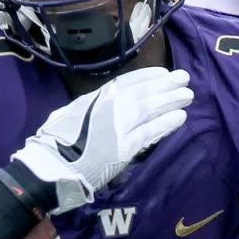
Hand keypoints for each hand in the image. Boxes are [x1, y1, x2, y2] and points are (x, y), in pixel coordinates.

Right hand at [12, 67, 191, 213]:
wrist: (50, 164)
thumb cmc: (53, 142)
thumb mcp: (66, 114)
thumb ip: (85, 108)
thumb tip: (96, 105)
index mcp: (94, 98)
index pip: (127, 82)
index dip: (147, 77)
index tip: (163, 74)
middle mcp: (108, 107)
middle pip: (143, 93)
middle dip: (165, 85)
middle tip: (184, 79)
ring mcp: (117, 126)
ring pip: (150, 109)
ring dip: (171, 101)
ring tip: (188, 95)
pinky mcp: (124, 147)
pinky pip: (150, 132)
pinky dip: (166, 123)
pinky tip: (180, 117)